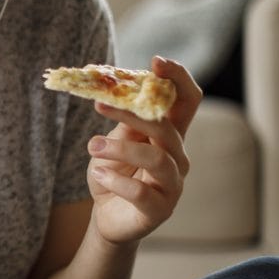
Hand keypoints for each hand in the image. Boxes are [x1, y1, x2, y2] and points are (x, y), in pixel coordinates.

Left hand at [86, 56, 201, 244]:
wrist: (107, 216)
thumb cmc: (114, 174)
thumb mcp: (113, 143)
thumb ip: (123, 123)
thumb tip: (117, 92)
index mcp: (170, 135)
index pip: (187, 101)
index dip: (178, 78)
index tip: (156, 61)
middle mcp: (178, 157)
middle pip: (167, 127)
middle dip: (131, 114)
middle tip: (98, 104)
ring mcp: (173, 184)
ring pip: (156, 158)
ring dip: (119, 149)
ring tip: (91, 147)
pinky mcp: (160, 209)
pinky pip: (142, 192)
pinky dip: (116, 180)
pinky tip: (98, 174)